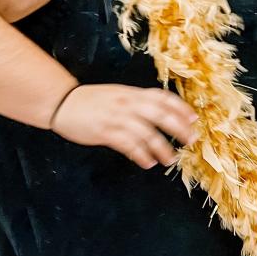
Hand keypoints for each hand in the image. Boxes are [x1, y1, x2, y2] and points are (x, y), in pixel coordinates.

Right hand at [51, 83, 195, 168]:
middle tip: (190, 140)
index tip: (193, 119)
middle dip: (179, 128)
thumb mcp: (118, 94)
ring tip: (170, 159)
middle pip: (160, 114)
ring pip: (147, 133)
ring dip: (162, 148)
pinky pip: (128, 145)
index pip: (162, 97)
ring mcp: (117, 117)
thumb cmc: (91, 100)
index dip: (180, 108)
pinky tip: (148, 162)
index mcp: (132, 93)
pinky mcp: (105, 132)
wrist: (62, 102)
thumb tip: (161, 114)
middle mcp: (128, 103)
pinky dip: (141, 155)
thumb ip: (137, 102)